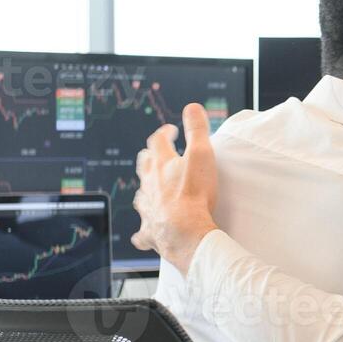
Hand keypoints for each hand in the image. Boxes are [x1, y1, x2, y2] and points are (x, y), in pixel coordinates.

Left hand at [131, 102, 219, 273]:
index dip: (165, 132)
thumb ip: (197, 129)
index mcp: (161, 163)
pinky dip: (142, 231)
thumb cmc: (195, 194)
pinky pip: (142, 231)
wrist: (184, 232)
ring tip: (152, 188)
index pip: (158, 140)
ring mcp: (147, 207)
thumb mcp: (201, 154)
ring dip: (146, 188)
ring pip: (141, 194)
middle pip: (144, 164)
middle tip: (158, 154)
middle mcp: (149, 183)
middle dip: (151, 156)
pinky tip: (142, 234)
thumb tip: (192, 107)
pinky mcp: (149, 230)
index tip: (171, 130)